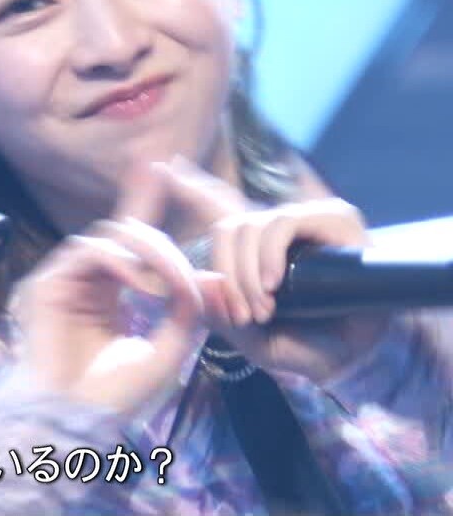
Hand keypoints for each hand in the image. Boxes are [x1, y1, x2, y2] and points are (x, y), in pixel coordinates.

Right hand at [9, 164, 205, 417]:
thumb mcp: (171, 348)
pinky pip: (90, 250)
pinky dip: (123, 262)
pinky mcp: (48, 284)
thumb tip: (216, 278)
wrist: (75, 422)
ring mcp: (65, 280)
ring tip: (169, 286)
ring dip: (149, 254)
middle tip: (186, 269)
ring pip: (111, 236)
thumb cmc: (116, 397)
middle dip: (160, 236)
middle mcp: (87, 280)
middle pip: (123, 231)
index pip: (131, 240)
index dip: (144, 200)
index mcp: (111, 292)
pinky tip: (144, 286)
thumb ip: (190, 310)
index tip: (161, 167)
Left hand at [160, 157, 389, 383]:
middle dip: (223, 273)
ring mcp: (304, 219)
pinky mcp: (333, 217)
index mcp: (255, 249)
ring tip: (261, 309)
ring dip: (245, 274)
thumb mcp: (250, 338)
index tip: (163, 165)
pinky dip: (269, 255)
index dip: (191, 185)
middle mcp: (277, 229)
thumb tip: (201, 280)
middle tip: (240, 315)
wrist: (359, 356)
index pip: (218, 206)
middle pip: (225, 228)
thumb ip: (219, 314)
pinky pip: (280, 224)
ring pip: (248, 227)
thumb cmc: (303, 346)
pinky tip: (274, 283)